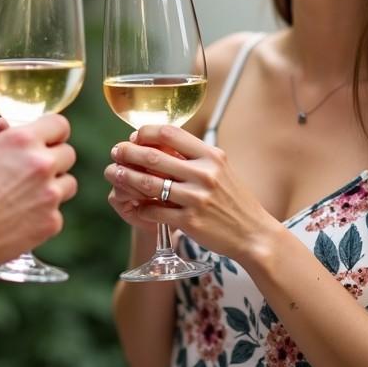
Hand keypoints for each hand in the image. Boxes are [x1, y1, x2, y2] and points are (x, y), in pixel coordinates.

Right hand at [0, 114, 77, 268]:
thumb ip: (10, 136)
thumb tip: (30, 131)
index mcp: (23, 140)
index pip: (59, 125)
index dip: (53, 133)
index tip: (48, 141)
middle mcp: (41, 163)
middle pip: (68, 154)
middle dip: (54, 161)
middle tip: (32, 172)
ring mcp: (50, 193)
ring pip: (68, 183)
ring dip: (53, 187)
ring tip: (26, 196)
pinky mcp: (52, 220)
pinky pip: (57, 211)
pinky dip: (43, 214)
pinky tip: (20, 218)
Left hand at [108, 125, 268, 260]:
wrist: (253, 233)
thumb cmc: (233, 199)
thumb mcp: (220, 169)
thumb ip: (194, 156)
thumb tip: (158, 143)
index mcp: (211, 156)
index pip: (169, 133)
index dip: (145, 132)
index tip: (134, 137)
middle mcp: (204, 174)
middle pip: (153, 157)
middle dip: (127, 153)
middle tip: (116, 152)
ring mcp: (196, 199)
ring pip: (148, 184)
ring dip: (126, 177)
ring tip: (114, 173)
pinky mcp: (189, 222)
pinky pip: (154, 211)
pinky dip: (139, 207)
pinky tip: (133, 204)